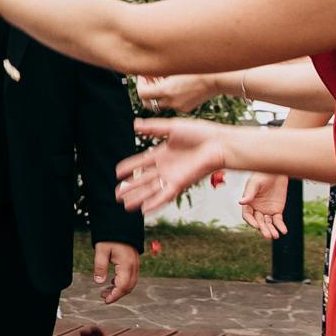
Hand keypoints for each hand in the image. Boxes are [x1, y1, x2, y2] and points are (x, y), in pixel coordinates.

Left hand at [90, 241, 140, 303]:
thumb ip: (100, 266)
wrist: (121, 225)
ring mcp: (135, 264)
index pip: (122, 287)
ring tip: (105, 291)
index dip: (114, 296)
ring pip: (130, 283)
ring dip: (119, 289)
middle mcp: (134, 266)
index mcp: (126, 265)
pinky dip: (122, 282)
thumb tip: (99, 281)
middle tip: (103, 296)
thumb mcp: (101, 250)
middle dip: (116, 294)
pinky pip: (131, 277)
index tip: (105, 301)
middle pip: (128, 287)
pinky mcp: (134, 262)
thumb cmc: (110, 236)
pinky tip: (112, 281)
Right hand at [113, 116, 231, 216]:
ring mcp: (172, 176)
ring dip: (138, 197)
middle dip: (130, 187)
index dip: (129, 167)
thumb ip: (153, 128)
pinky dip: (154, 203)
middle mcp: (166, 167)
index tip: (117, 172)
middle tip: (117, 194)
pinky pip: (164, 195)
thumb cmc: (199, 133)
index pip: (141, 162)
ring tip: (125, 205)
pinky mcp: (180, 183)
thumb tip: (135, 124)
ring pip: (151, 190)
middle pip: (143, 179)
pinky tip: (143, 210)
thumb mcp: (172, 127)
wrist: (218, 144)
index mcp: (163, 153)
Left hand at [134, 74, 215, 113]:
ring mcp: (179, 107)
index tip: (143, 75)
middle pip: (148, 103)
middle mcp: (171, 102)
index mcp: (167, 91)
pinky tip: (175, 85)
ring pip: (160, 104)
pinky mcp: (186, 108)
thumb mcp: (174, 67)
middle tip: (148, 80)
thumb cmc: (196, 68)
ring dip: (157, 94)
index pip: (142, 94)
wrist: (217, 78)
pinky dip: (169, 96)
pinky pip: (172, 104)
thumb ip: (157, 72)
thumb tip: (146, 72)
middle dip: (145, 92)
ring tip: (162, 80)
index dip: (139, 84)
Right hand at [237, 172, 289, 237]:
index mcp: (248, 203)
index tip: (257, 226)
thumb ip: (249, 193)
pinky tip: (283, 231)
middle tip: (267, 235)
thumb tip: (240, 202)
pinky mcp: (277, 210)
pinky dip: (280, 226)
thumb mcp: (255, 183)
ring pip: (268, 223)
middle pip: (258, 222)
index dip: (251, 222)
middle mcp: (256, 209)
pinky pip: (278, 220)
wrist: (277, 171)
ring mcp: (267, 211)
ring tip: (275, 236)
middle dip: (263, 229)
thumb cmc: (263, 175)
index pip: (247, 216)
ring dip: (271, 230)